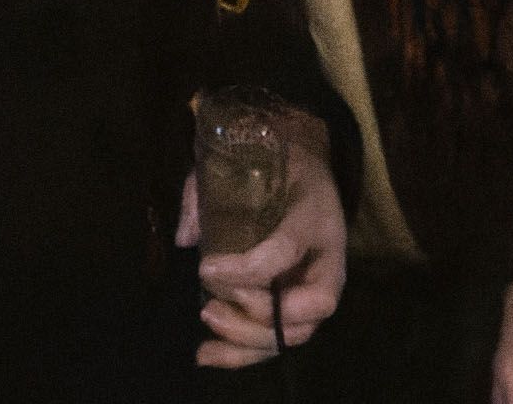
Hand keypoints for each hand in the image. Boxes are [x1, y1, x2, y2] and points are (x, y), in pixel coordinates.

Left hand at [178, 120, 345, 367]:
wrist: (307, 165)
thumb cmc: (278, 162)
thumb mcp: (246, 159)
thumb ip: (208, 193)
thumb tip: (184, 236)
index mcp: (316, 216)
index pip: (286, 252)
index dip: (247, 269)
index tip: (204, 267)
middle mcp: (327, 260)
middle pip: (303, 311)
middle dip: (253, 316)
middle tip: (208, 305)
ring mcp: (319, 288)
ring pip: (294, 335)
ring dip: (247, 340)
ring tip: (207, 321)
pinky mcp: (303, 307)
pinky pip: (279, 340)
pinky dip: (243, 354)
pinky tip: (207, 353)